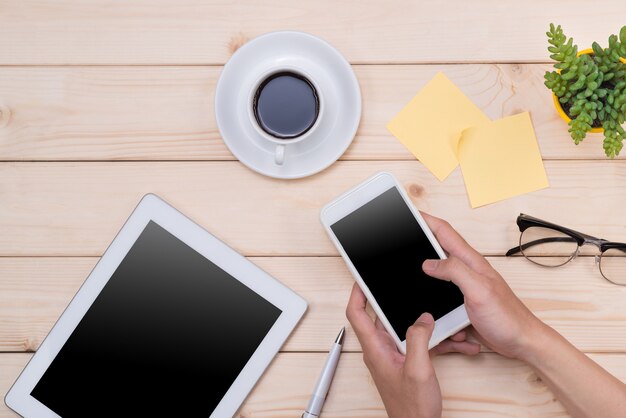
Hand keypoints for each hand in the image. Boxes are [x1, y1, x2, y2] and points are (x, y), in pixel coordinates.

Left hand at [346, 284, 479, 417]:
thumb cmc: (412, 408)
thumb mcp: (418, 370)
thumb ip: (419, 339)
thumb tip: (423, 317)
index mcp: (376, 349)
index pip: (356, 314)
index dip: (357, 293)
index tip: (363, 278)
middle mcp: (381, 349)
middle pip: (383, 316)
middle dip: (399, 302)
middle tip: (407, 286)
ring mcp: (394, 355)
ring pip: (407, 328)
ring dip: (427, 324)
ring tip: (446, 319)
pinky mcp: (407, 361)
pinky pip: (420, 342)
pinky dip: (436, 340)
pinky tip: (456, 341)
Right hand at [420, 213, 545, 359]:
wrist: (521, 342)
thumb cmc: (508, 318)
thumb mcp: (479, 290)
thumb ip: (454, 271)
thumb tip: (429, 263)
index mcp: (470, 262)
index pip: (444, 232)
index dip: (426, 220)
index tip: (410, 213)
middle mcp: (466, 271)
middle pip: (438, 247)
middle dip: (421, 238)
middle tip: (404, 232)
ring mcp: (464, 286)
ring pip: (437, 271)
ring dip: (424, 267)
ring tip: (411, 256)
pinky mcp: (462, 303)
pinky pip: (441, 293)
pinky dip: (431, 293)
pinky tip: (426, 292)